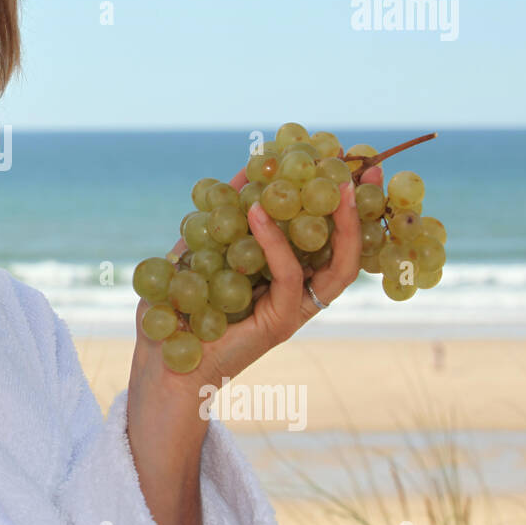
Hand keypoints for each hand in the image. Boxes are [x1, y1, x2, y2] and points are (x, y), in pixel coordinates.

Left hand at [122, 162, 382, 524]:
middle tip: (366, 166)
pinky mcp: (279, 326)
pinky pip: (288, 279)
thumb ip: (219, 218)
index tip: (338, 157)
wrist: (159, 367)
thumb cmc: (174, 316)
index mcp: (282, 277)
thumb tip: (241, 173)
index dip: (336, 199)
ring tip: (328, 181)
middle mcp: (297, 294)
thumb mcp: (194, 254)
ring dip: (338, 222)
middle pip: (347, 250)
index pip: (323, 235)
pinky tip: (256, 212)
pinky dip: (275, 243)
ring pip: (337, 268)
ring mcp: (292, 311)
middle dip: (360, 207)